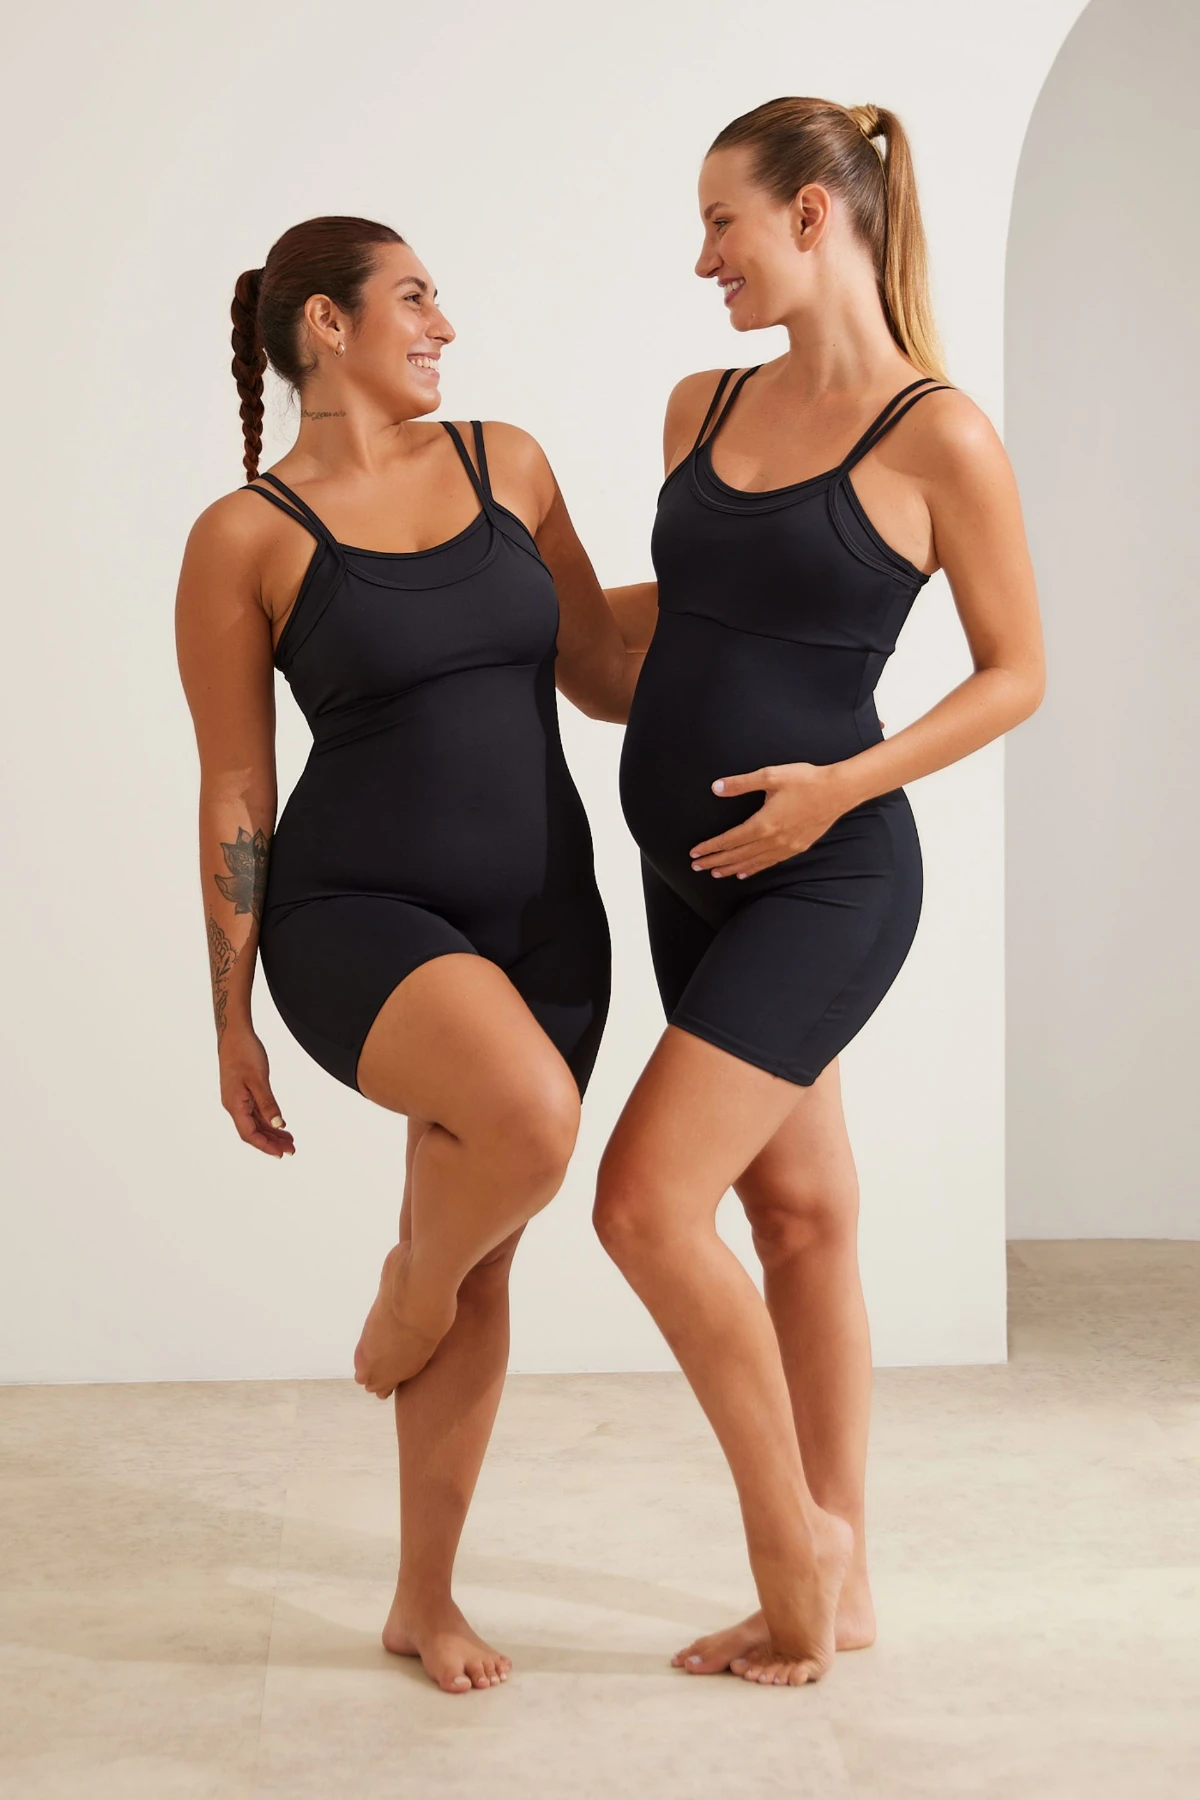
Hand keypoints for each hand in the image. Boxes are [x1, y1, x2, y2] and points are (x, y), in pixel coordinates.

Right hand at [219, 1030, 295, 1156]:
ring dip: (271, 1132)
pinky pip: (255, 1112)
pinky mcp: (242, 1092)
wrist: (233, 1034)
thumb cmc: (244, 1053)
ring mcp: (237, 1099)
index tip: (280, 1154)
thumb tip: (278, 1125)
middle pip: (252, 1131)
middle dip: (271, 1142)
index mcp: (234, 1105)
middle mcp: (234, 1105)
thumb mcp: (259, 1079)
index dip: (265, 1146)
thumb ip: (268, 1104)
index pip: (249, 1134)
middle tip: (291, 1150)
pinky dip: (267, 1119)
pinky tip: (279, 1124)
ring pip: (255, 1122)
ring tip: (289, 1140)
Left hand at [689, 762, 849, 879]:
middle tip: (696, 867)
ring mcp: (785, 847)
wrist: (838, 791)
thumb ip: (741, 783)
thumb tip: (716, 788)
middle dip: (715, 862)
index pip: (729, 840)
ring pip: (752, 862)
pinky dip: (754, 869)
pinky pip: (769, 863)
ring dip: (731, 868)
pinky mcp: (796, 848)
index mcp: (763, 824)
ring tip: (715, 873)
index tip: (694, 853)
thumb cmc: (805, 781)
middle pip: (737, 855)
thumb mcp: (770, 776)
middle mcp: (772, 840)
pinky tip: (745, 873)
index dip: (710, 847)